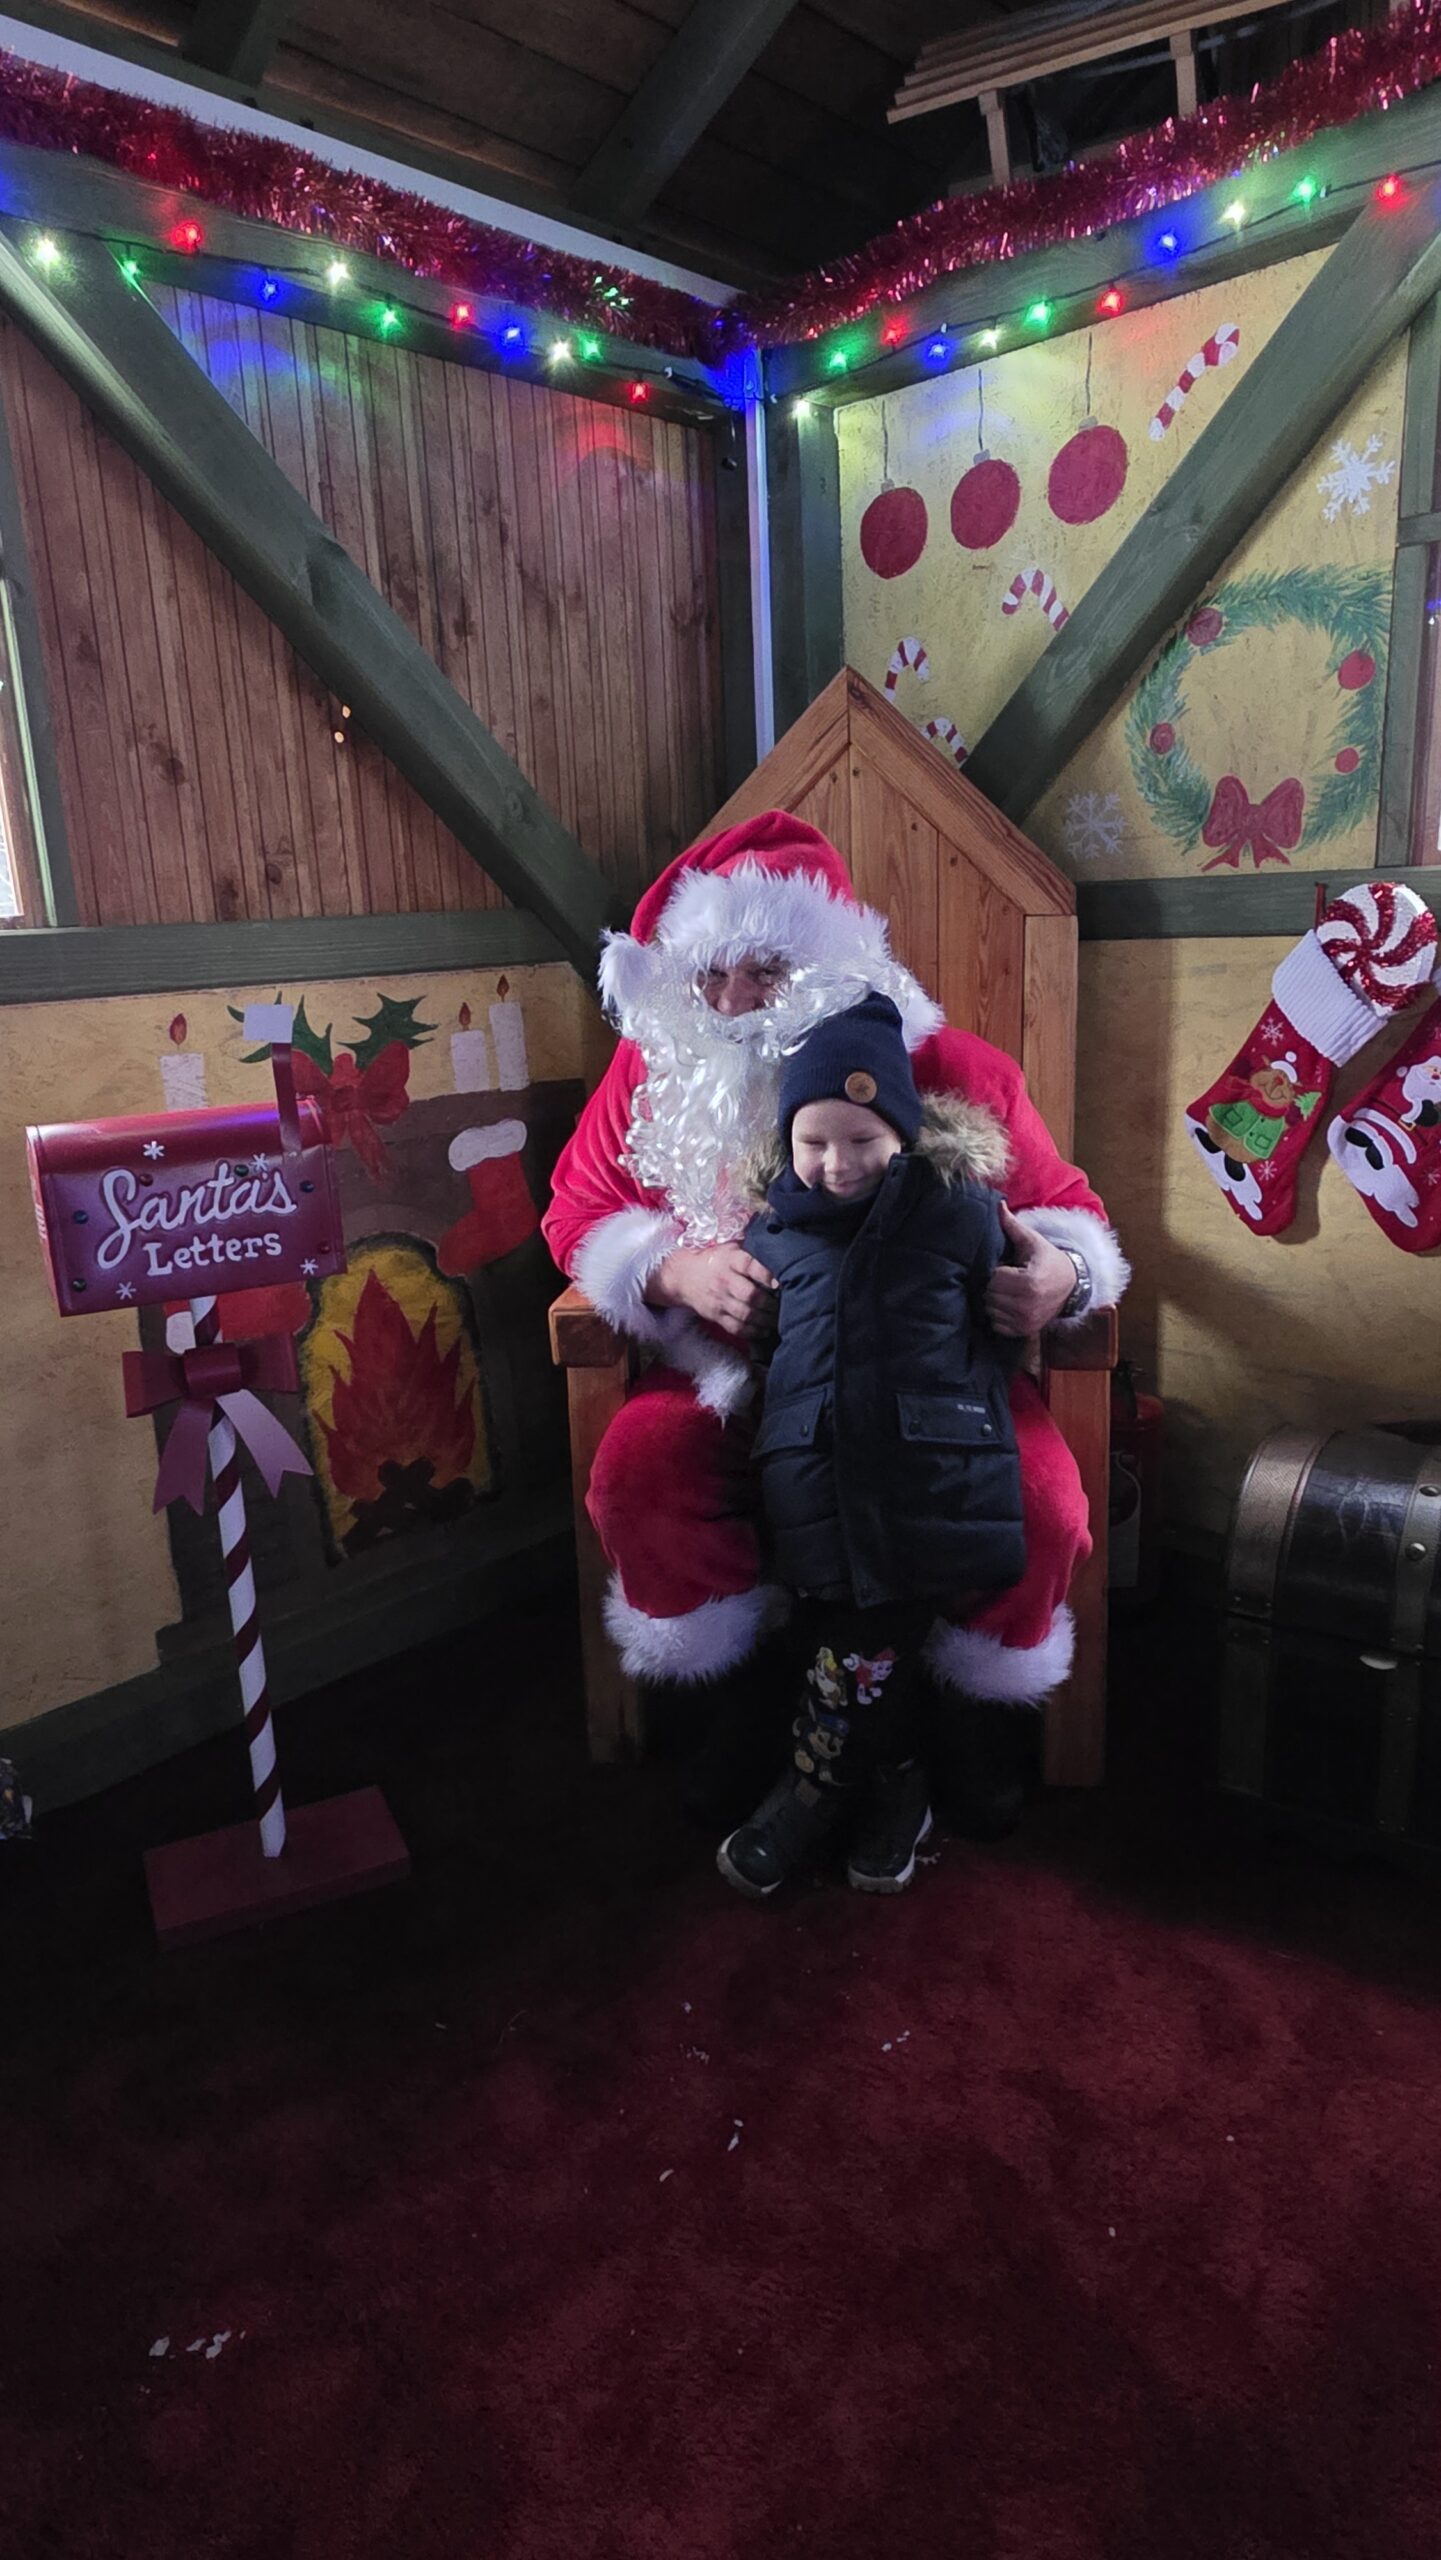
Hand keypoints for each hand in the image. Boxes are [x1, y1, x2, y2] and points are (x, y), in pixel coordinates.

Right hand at [645, 1243, 778, 1340]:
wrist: (683, 1276)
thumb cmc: (715, 1260)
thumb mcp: (729, 1248)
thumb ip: (751, 1249)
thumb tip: (780, 1244)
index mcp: (730, 1260)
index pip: (749, 1266)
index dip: (765, 1274)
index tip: (780, 1282)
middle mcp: (724, 1280)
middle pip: (749, 1295)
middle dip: (770, 1303)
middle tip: (784, 1304)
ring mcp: (719, 1300)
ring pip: (745, 1314)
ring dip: (765, 1320)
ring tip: (778, 1319)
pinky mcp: (716, 1316)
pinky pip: (736, 1327)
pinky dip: (752, 1332)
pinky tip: (764, 1330)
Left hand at [985, 1205, 1078, 1336]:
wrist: (1071, 1285)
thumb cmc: (1048, 1260)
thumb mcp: (1033, 1241)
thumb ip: (1013, 1226)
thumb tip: (999, 1204)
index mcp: (1029, 1282)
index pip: (994, 1278)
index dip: (997, 1270)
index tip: (1008, 1267)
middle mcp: (1027, 1305)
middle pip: (990, 1295)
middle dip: (994, 1285)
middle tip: (1007, 1278)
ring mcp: (1026, 1321)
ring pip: (991, 1310)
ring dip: (995, 1300)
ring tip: (1009, 1290)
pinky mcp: (1025, 1331)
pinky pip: (997, 1325)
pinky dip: (1000, 1315)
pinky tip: (1010, 1304)